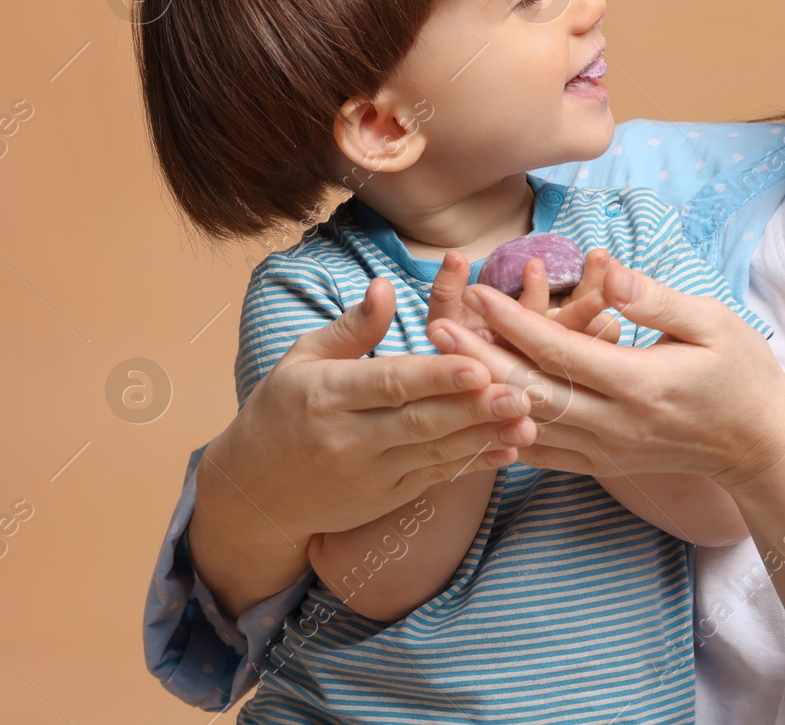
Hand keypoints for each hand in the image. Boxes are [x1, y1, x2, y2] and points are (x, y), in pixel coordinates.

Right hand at [200, 277, 537, 544]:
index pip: (389, 384)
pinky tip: (509, 450)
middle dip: (476, 408)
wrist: (254, 494)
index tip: (478, 365)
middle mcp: (347, 438)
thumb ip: (352, 328)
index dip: (436, 377)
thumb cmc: (281, 411)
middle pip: (420, 421)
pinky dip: (474, 465)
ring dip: (486, 437)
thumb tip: (386, 287)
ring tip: (530, 420)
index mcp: (326, 395)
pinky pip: (436, 478)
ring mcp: (369, 474)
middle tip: (524, 391)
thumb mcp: (302, 359)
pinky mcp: (386, 498)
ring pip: (436, 453)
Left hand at [427, 257, 784, 492]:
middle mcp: (616, 423)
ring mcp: (607, 450)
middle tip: (435, 328)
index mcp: (641, 384)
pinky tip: (473, 416)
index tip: (478, 292)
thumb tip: (608, 268)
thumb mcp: (713, 324)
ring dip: (484, 397)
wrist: (760, 444)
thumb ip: (656, 300)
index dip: (515, 323)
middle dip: (480, 359)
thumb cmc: (743, 373)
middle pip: (531, 393)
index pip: (562, 352)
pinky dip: (505, 434)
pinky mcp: (603, 463)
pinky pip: (543, 454)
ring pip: (530, 425)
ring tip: (443, 366)